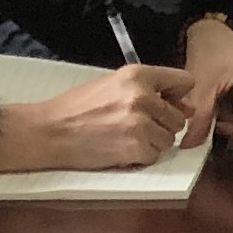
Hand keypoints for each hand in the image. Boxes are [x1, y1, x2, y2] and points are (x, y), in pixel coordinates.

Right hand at [0, 64, 207, 174]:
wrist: (47, 131)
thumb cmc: (75, 109)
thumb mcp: (111, 85)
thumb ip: (146, 90)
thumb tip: (184, 105)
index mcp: (137, 75)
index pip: (184, 80)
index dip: (178, 96)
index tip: (169, 104)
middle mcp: (143, 96)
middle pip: (178, 117)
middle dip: (162, 125)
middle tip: (133, 127)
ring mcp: (141, 123)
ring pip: (168, 139)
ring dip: (151, 143)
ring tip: (122, 138)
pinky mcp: (136, 146)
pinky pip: (154, 156)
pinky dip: (139, 158)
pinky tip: (118, 150)